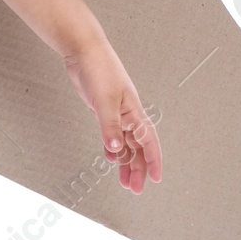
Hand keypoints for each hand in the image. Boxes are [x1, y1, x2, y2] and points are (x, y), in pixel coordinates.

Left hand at [61, 35, 162, 193]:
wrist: (83, 50)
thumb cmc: (99, 68)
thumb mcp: (104, 100)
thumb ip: (110, 126)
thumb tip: (117, 150)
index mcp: (134, 112)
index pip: (149, 141)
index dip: (154, 161)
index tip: (157, 179)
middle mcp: (128, 114)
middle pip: (138, 147)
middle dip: (139, 169)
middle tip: (136, 189)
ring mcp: (116, 112)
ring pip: (126, 143)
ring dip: (126, 162)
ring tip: (125, 181)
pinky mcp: (102, 109)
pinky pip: (113, 134)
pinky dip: (113, 147)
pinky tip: (111, 158)